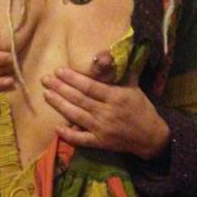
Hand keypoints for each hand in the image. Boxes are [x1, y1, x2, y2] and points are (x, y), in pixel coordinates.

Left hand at [41, 68, 170, 158]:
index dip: (73, 78)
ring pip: (76, 116)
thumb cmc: (142, 109)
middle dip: (60, 88)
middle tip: (45, 79)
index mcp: (116, 97)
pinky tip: (56, 127)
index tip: (59, 71)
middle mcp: (107, 112)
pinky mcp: (99, 142)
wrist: (151, 137)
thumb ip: (124, 72)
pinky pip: (81, 139)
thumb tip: (115, 54)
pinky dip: (68, 134)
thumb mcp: (135, 88)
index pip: (90, 86)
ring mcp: (102, 129)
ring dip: (59, 105)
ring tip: (46, 95)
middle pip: (79, 99)